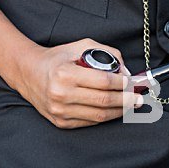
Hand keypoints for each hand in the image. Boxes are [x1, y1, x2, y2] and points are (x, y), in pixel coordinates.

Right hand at [11, 38, 140, 127]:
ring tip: (130, 105)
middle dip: (126, 100)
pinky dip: (104, 117)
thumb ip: (106, 53)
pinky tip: (113, 110)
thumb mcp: (79, 46)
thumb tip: (125, 72)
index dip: (122, 84)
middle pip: (103, 101)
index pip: (102, 82)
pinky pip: (90, 122)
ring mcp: (60, 111)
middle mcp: (61, 94)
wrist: (28, 73)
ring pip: (99, 115)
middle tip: (139, 98)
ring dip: (119, 111)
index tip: (132, 83)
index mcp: (65, 73)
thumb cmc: (56, 58)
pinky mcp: (61, 122)